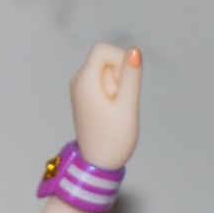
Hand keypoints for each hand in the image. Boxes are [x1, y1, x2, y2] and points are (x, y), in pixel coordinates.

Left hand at [68, 42, 142, 169]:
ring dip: (117, 86)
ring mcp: (81, 88)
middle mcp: (78, 80)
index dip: (120, 60)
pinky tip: (110, 111)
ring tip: (113, 110)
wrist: (97, 163)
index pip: (103, 49)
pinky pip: (105, 82)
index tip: (122, 86)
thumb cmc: (113, 138)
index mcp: (84, 81)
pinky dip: (113, 93)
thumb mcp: (127, 106)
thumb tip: (134, 50)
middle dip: (119, 76)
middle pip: (106, 59)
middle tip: (117, 104)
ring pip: (107, 70)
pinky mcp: (86, 94)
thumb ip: (132, 76)